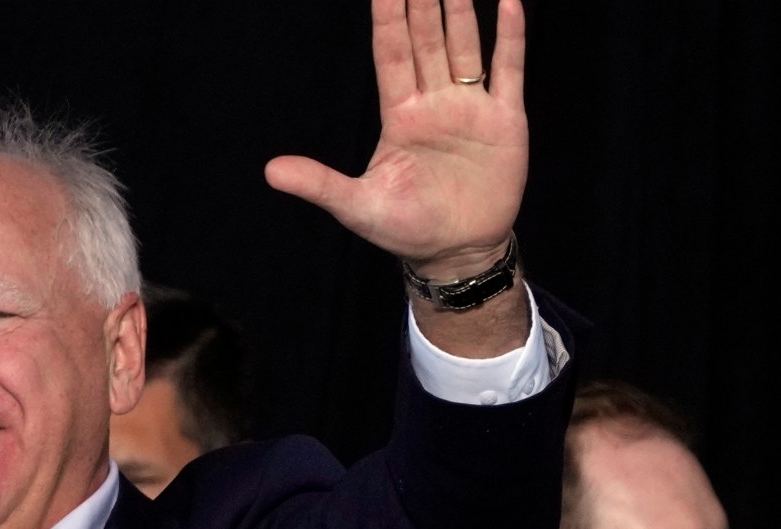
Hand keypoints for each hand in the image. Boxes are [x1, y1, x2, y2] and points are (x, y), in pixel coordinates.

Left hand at [266, 0, 527, 277]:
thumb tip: (270, 171)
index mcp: (399, 115)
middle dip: (422, 1)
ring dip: (460, 10)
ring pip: (464, 45)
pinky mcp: (505, 120)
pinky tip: (507, 2)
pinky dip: (510, 37)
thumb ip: (319, 183)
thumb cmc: (405, 228)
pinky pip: (508, 70)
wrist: (457, 252)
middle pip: (426, 40)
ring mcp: (470, 107)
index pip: (391, 54)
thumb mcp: (357, 206)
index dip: (388, 18)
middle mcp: (434, 102)